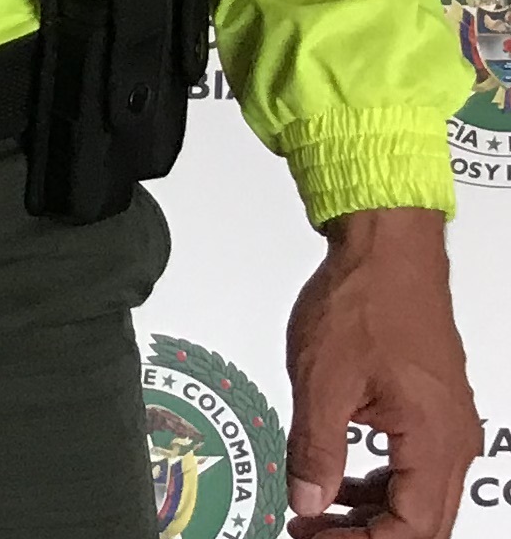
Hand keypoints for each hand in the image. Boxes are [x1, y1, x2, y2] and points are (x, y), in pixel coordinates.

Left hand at [286, 208, 477, 536]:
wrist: (386, 250)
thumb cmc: (365, 300)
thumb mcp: (322, 383)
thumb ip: (315, 451)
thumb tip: (309, 500)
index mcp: (434, 439)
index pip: (412, 529)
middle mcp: (453, 438)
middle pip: (422, 522)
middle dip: (365, 535)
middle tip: (312, 532)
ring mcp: (448, 425)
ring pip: (418, 498)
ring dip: (370, 514)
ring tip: (317, 512)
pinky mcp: (433, 410)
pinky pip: (413, 467)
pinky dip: (377, 483)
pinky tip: (340, 480)